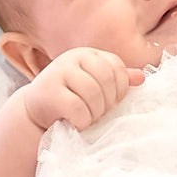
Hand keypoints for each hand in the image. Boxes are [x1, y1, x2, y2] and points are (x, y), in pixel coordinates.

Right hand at [18, 48, 140, 131]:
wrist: (34, 112)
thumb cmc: (70, 98)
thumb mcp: (93, 85)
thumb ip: (116, 80)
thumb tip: (142, 77)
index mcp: (87, 54)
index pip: (116, 67)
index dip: (120, 89)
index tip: (111, 102)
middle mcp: (72, 58)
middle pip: (106, 80)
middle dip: (107, 102)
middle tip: (98, 113)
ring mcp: (58, 73)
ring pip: (93, 94)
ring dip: (95, 113)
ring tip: (87, 118)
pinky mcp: (49, 93)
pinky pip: (78, 109)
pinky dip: (82, 121)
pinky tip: (75, 122)